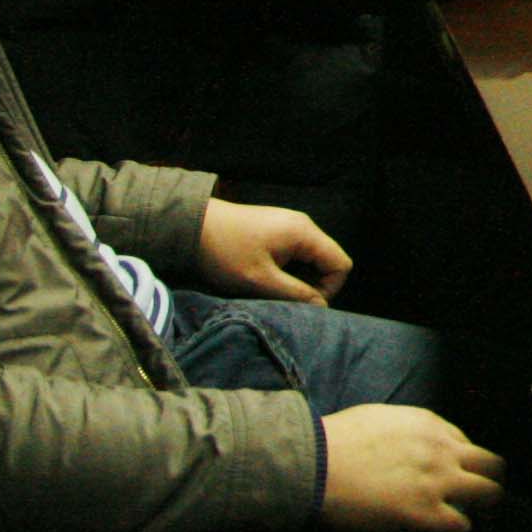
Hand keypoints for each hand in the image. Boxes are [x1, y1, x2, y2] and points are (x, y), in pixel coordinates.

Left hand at [193, 197, 349, 302]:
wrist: (191, 224)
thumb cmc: (225, 252)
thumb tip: (321, 307)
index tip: (300, 303)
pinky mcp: (275, 228)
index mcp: (304, 233)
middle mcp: (302, 224)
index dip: (328, 289)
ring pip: (310, 258)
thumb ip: (295, 294)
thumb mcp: (260, 280)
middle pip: (327, 260)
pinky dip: (286, 268)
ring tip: (270, 289)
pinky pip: (295, 252)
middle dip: (312, 285)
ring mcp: (288, 224)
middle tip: (283, 299)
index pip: (340, 264)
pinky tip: (263, 276)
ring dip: (297, 278)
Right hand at [317, 404, 504, 531]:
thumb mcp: (379, 419)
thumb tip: (400, 442)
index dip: (461, 464)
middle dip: (488, 483)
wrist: (314, 463)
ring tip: (462, 520)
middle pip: (493, 466)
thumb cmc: (334, 441)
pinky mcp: (424, 512)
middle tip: (474, 501)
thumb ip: (402, 430)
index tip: (450, 478)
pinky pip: (460, 526)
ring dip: (480, 510)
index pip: (467, 444)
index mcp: (430, 424)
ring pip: (490, 494)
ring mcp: (437, 481)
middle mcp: (442, 449)